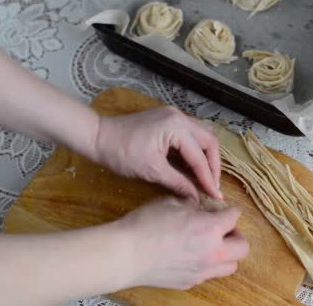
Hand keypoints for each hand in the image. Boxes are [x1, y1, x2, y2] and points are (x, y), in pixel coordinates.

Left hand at [93, 106, 221, 200]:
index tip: (215, 196)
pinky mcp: (168, 119)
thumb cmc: (121, 153)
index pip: (199, 156)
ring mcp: (174, 115)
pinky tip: (193, 166)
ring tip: (206, 178)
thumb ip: (178, 183)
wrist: (97, 136)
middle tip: (213, 187)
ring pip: (202, 136)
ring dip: (206, 157)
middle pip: (209, 141)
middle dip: (213, 165)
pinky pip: (190, 134)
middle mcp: (180, 117)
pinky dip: (195, 150)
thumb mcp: (151, 171)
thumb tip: (196, 198)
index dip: (208, 178)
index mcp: (176, 127)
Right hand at [115, 197, 249, 289]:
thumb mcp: (171, 203)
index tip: (221, 209)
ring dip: (226, 253)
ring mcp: (203, 271)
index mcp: (211, 228)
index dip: (229, 210)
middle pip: (243, 247)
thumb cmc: (146, 225)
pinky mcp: (190, 282)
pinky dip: (208, 265)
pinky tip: (192, 256)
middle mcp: (213, 252)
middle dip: (235, 235)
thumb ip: (191, 205)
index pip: (235, 216)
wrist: (126, 254)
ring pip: (231, 266)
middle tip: (221, 229)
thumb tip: (198, 207)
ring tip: (210, 244)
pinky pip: (210, 274)